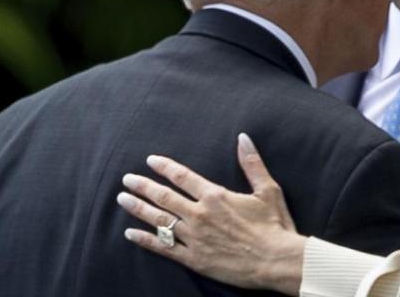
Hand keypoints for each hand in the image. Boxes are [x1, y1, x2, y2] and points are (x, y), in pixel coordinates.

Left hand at [118, 134, 305, 295]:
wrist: (277, 261)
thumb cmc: (275, 225)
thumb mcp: (267, 190)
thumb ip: (252, 163)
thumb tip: (243, 138)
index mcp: (216, 196)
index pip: (183, 176)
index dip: (165, 167)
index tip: (150, 161)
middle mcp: (200, 215)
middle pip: (164, 197)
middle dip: (143, 186)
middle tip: (127, 179)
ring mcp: (194, 238)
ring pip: (160, 220)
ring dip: (139, 208)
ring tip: (123, 199)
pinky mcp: (194, 259)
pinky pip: (164, 248)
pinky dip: (145, 239)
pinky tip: (131, 233)